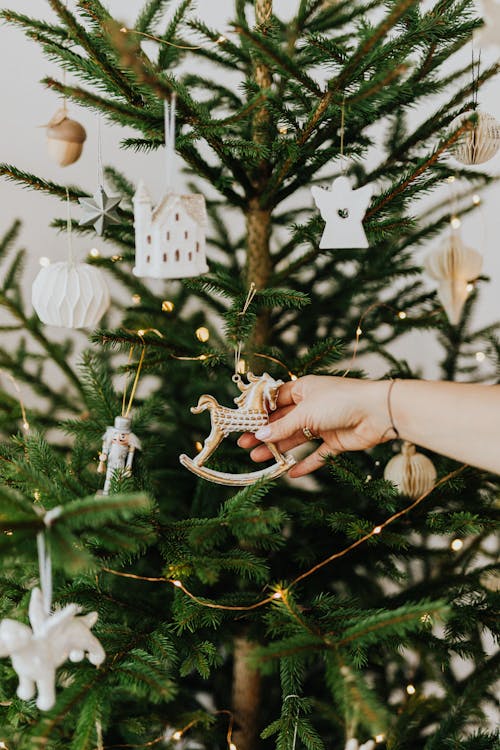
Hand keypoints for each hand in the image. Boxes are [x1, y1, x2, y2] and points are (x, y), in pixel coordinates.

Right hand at [237, 375, 392, 477]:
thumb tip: (260, 435)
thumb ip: (282, 427)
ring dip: (278, 448)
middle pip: (283, 421)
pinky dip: (305, 463)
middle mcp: (312, 406)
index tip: (242, 424)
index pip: (276, 400)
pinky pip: (317, 454)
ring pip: (296, 438)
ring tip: (257, 459)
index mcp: (304, 389)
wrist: (378, 412)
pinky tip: (290, 473)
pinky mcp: (336, 441)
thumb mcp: (306, 412)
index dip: (259, 413)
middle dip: (264, 433)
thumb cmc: (341, 401)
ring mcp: (324, 424)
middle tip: (244, 445)